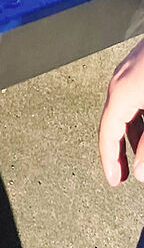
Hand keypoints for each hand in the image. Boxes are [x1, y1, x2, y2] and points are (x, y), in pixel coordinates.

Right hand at [98, 38, 143, 185]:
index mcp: (122, 92)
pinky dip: (141, 118)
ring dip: (134, 134)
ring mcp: (132, 70)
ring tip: (141, 154)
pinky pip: (135, 97)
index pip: (107, 133)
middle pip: (115, 121)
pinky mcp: (143, 66)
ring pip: (127, 109)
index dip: (109, 160)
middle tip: (122, 174)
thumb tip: (139, 171)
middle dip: (120, 150)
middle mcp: (121, 80)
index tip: (113, 181)